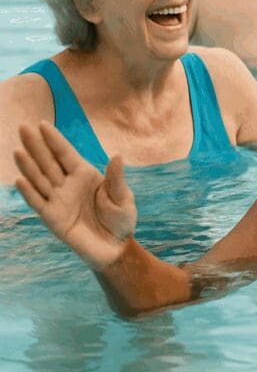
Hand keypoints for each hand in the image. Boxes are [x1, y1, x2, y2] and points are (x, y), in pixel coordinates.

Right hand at [14, 122, 136, 270]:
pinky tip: (20, 179)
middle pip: (49, 162)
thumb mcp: (123, 198)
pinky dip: (29, 192)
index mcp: (84, 174)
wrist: (115, 247)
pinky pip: (38, 202)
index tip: (42, 124)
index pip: (65, 154)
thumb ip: (116, 178)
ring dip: (29, 166)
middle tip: (23, 127)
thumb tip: (117, 156)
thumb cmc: (121, 219)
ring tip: (18, 150)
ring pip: (40, 179)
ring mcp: (58, 200)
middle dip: (36, 145)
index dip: (54, 140)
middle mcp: (68, 184)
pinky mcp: (52, 217)